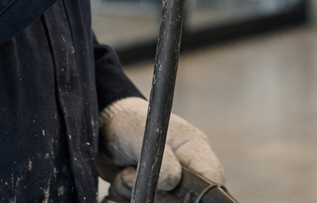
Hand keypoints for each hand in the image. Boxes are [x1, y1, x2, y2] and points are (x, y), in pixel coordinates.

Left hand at [98, 97, 224, 199]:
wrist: (103, 128)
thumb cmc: (126, 122)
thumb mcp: (141, 134)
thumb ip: (160, 158)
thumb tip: (174, 182)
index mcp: (192, 148)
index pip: (213, 176)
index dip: (201, 190)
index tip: (172, 189)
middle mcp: (185, 168)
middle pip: (185, 199)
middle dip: (158, 194)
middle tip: (133, 174)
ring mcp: (167, 183)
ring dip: (137, 194)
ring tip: (124, 173)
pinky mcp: (151, 193)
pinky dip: (127, 197)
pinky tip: (121, 182)